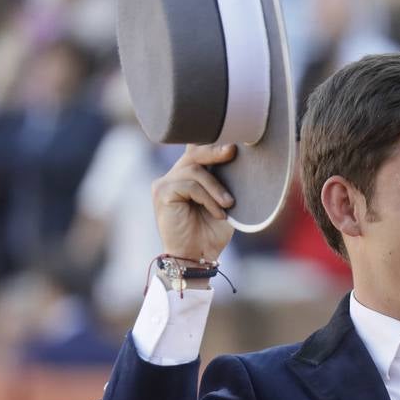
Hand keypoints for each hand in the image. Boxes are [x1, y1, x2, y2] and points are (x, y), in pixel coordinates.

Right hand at [152, 143, 237, 262]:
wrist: (198, 257)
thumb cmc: (212, 232)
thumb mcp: (223, 202)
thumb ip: (224, 180)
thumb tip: (237, 155)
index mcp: (187, 176)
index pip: (196, 150)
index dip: (212, 143)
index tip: (234, 143)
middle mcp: (173, 176)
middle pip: (193, 152)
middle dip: (215, 151)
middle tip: (233, 152)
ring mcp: (164, 184)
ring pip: (194, 170)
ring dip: (216, 187)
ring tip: (229, 205)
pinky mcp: (162, 193)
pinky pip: (190, 185)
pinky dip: (208, 198)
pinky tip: (218, 213)